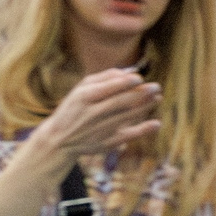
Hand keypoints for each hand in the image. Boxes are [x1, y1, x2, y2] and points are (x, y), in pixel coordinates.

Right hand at [35, 68, 162, 164]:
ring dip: (144, 108)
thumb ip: (105, 77)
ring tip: (158, 98)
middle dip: (140, 94)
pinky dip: (142, 130)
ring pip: (125, 117)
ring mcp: (98, 130)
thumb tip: (131, 71)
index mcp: (84, 97)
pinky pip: (126, 136)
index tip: (139, 79)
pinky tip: (156, 123)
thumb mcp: (81, 89)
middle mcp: (91, 114)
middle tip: (155, 87)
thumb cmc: (74, 108)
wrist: (58, 139)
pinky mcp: (104, 144)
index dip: (126, 83)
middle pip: (119, 102)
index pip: (108, 88)